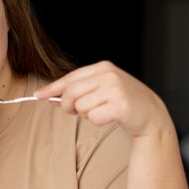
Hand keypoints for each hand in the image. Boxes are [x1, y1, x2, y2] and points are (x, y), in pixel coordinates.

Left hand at [34, 61, 171, 136]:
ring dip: (87, 114)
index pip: (70, 78)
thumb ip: (78, 91)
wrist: (150, 113)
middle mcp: (108, 75)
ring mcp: (115, 89)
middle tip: (75, 112)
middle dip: (67, 106)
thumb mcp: (101, 89)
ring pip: (81, 107)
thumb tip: (50, 96)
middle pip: (71, 93)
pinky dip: (98, 121)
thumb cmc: (122, 101)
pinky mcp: (120, 105)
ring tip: (102, 111)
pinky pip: (94, 117)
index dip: (52, 88)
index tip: (38, 95)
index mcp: (102, 67)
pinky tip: (110, 117)